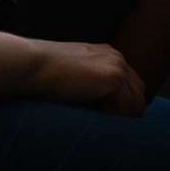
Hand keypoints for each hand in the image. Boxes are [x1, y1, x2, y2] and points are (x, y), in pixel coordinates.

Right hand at [29, 41, 145, 115]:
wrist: (30, 64)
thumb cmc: (44, 74)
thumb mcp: (75, 75)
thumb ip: (93, 84)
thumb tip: (105, 108)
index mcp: (108, 55)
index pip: (131, 87)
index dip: (118, 105)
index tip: (96, 111)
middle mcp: (116, 57)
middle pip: (139, 95)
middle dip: (123, 110)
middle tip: (95, 113)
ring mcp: (117, 66)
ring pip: (137, 104)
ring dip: (118, 114)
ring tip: (91, 109)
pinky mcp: (113, 78)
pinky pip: (129, 109)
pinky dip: (113, 115)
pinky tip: (90, 106)